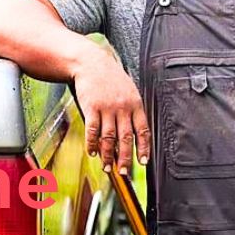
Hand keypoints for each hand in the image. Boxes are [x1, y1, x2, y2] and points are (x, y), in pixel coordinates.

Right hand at [71, 48, 149, 176]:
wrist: (91, 62)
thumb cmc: (110, 78)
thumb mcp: (128, 90)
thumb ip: (131, 110)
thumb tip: (132, 134)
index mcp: (135, 104)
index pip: (142, 131)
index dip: (143, 148)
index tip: (143, 162)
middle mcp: (123, 107)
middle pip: (126, 138)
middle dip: (125, 158)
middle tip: (123, 172)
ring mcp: (107, 108)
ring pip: (109, 137)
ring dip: (108, 155)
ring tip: (107, 167)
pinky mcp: (91, 107)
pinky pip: (92, 130)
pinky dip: (92, 144)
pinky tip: (92, 152)